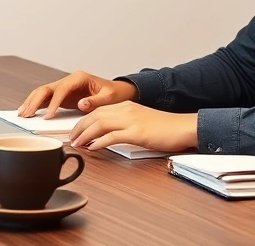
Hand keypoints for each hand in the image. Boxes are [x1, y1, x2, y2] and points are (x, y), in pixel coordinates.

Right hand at [17, 71, 137, 118]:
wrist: (117, 92)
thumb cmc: (114, 93)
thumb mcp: (109, 98)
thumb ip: (96, 101)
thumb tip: (81, 104)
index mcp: (79, 78)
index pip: (61, 89)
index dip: (53, 103)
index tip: (48, 116)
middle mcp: (69, 81)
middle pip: (46, 88)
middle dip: (35, 101)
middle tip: (26, 114)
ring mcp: (64, 88)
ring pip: (42, 92)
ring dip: (31, 102)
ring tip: (21, 114)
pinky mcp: (62, 96)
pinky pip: (46, 99)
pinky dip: (36, 105)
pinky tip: (28, 112)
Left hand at [67, 101, 197, 152]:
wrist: (183, 127)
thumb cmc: (165, 128)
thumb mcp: (140, 121)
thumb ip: (124, 125)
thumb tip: (107, 136)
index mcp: (126, 106)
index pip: (97, 110)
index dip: (83, 120)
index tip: (75, 130)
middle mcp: (126, 109)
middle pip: (94, 115)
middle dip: (79, 127)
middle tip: (70, 138)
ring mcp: (130, 120)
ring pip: (99, 124)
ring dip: (84, 134)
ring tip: (77, 144)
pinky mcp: (136, 133)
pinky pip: (111, 136)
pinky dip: (98, 142)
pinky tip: (92, 148)